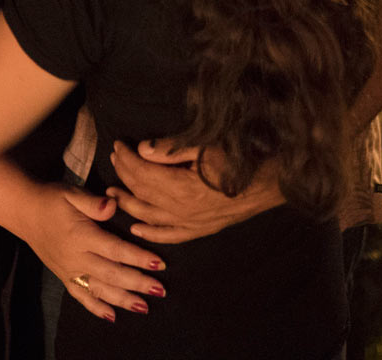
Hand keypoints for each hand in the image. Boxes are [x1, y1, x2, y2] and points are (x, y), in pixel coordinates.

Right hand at [22, 184, 166, 322]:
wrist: (24, 212)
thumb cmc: (53, 199)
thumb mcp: (72, 193)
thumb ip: (93, 202)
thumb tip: (113, 205)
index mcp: (81, 236)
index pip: (115, 250)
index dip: (138, 257)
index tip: (158, 263)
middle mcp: (76, 257)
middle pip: (111, 274)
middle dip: (137, 283)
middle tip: (160, 289)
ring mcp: (69, 270)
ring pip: (99, 290)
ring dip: (122, 300)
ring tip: (143, 307)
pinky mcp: (63, 277)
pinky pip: (81, 296)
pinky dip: (96, 308)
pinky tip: (112, 316)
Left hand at [106, 140, 283, 243]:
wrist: (268, 185)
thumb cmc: (239, 161)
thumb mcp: (205, 147)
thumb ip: (171, 149)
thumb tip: (142, 149)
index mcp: (181, 187)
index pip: (142, 173)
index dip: (127, 159)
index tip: (118, 145)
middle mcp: (181, 210)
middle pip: (142, 192)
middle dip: (124, 175)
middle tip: (113, 160)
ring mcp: (189, 223)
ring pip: (148, 216)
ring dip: (128, 203)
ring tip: (113, 193)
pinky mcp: (199, 230)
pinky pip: (168, 235)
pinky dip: (150, 232)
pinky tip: (136, 227)